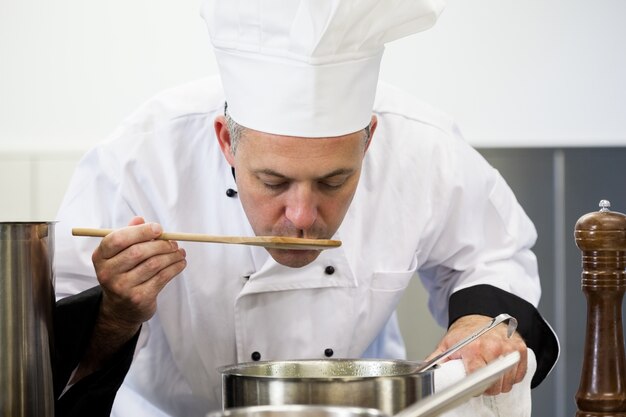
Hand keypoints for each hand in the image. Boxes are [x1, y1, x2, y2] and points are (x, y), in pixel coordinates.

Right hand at [92, 216, 186, 330]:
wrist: (122, 308)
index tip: (159, 229)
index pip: (117, 239)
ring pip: (153, 264)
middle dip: (161, 244)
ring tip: (179, 252)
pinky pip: (162, 277)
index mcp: (100, 257)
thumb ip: (129, 235)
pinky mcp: (138, 298)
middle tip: (173, 242)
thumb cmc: (124, 272)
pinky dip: (175, 267)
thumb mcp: (121, 253)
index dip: (140, 231)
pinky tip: (180, 262)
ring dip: (171, 255)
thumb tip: (140, 219)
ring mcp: (122, 287)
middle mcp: (107, 273)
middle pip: (138, 251)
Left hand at [426, 314, 527, 394]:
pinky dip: (511, 376)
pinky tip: (500, 368)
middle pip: (495, 385)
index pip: (478, 379)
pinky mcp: (520, 349)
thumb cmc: (464, 333)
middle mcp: (494, 347)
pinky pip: (519, 375)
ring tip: (489, 371)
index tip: (471, 386)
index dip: (475, 387)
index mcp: (474, 347)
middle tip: (479, 378)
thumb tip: (424, 372)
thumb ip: (435, 360)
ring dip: (499, 383)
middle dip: (486, 387)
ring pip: (508, 383)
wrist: (479, 318)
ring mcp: (509, 348)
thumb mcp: (446, 345)